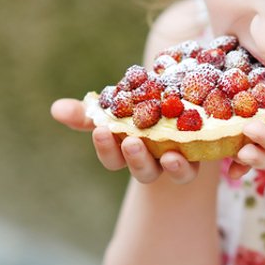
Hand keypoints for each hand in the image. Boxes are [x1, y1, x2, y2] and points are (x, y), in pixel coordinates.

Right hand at [50, 98, 200, 183]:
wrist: (184, 91)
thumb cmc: (140, 102)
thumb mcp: (113, 106)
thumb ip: (86, 112)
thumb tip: (55, 109)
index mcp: (129, 150)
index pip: (113, 159)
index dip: (106, 148)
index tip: (101, 130)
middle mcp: (156, 160)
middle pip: (144, 172)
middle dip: (136, 159)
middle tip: (131, 141)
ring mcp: (184, 157)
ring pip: (178, 173)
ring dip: (173, 167)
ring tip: (169, 154)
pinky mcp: (208, 148)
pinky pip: (206, 159)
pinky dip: (202, 155)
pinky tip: (198, 141)